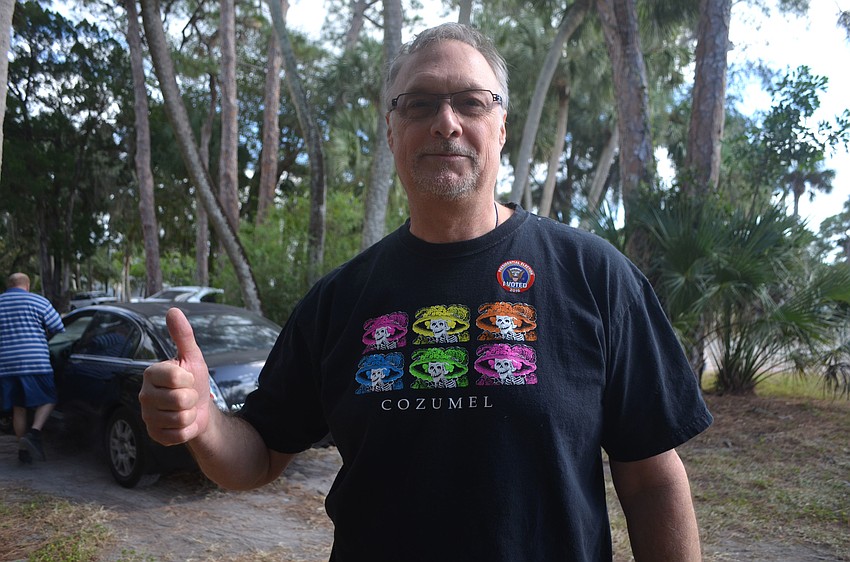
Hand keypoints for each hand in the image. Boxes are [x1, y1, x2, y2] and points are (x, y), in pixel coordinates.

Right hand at [140, 308, 211, 445]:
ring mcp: (147, 416)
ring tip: (186, 408)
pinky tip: (182, 422)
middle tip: (188, 395)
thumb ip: (183, 335)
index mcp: (150, 373)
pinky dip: (188, 429)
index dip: (189, 379)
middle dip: (192, 398)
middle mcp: (144, 395)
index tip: (187, 378)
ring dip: (191, 414)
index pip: (176, 377)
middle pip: (180, 400)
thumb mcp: (192, 357)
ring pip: (180, 418)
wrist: (200, 408)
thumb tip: (173, 310)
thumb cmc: (194, 380)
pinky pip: (179, 434)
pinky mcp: (155, 435)